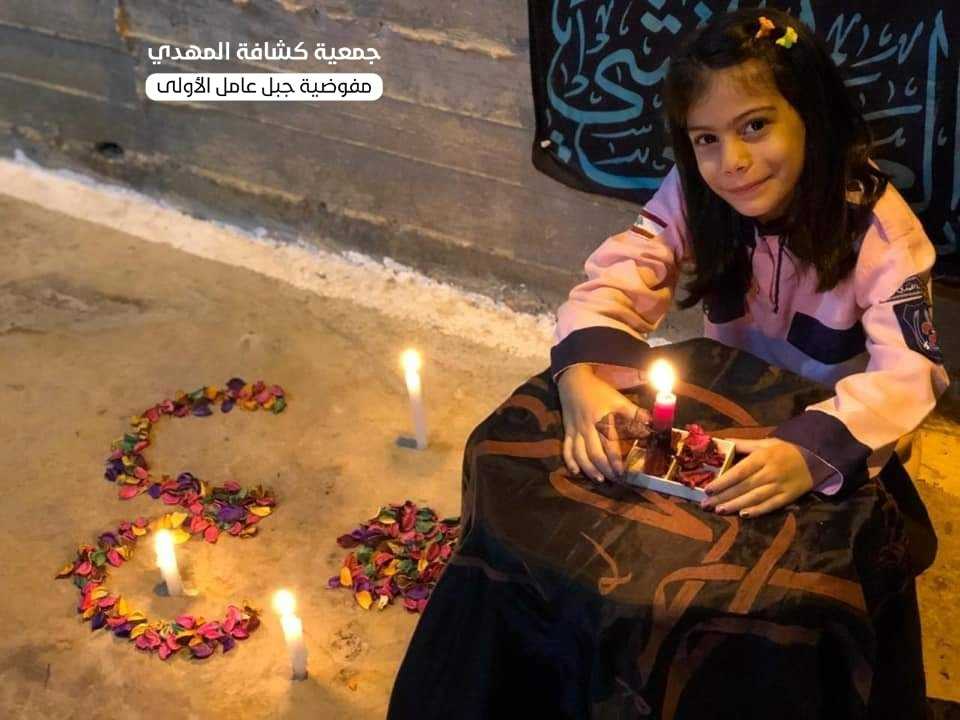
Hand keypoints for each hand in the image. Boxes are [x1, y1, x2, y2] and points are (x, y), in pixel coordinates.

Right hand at [557, 365, 643, 482]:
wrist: (574, 381)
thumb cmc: (599, 391)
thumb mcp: (618, 399)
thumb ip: (634, 413)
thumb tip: (652, 423)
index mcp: (601, 420)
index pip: (610, 444)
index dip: (617, 460)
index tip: (624, 472)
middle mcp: (587, 428)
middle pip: (595, 454)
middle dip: (605, 469)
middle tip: (615, 479)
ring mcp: (575, 430)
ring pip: (580, 454)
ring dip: (589, 469)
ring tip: (599, 479)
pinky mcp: (567, 431)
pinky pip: (566, 449)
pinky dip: (570, 461)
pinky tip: (576, 471)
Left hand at [701, 438, 812, 517]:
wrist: (815, 458)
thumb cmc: (784, 449)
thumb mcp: (764, 443)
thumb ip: (742, 444)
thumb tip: (720, 442)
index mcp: (762, 458)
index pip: (739, 471)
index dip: (723, 481)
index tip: (707, 489)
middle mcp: (770, 473)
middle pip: (743, 487)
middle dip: (723, 497)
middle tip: (705, 505)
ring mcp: (780, 486)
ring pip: (754, 498)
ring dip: (735, 505)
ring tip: (719, 511)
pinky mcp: (788, 497)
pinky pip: (770, 506)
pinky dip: (757, 511)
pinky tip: (743, 515)